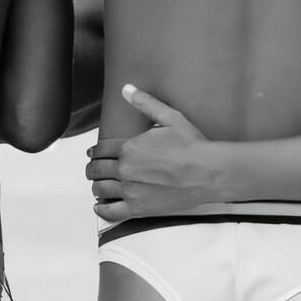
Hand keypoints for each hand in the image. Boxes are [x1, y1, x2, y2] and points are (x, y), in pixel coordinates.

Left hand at [86, 84, 213, 220]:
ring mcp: (131, 190)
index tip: (93, 154)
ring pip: (101, 190)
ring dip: (97, 186)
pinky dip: (102, 210)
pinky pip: (112, 212)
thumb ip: (145, 103)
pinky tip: (100, 206)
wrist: (208, 172)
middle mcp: (125, 170)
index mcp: (129, 148)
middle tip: (92, 169)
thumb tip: (127, 88)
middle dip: (93, 168)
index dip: (95, 151)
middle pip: (98, 169)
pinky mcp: (139, 208)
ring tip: (98, 186)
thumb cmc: (192, 145)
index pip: (102, 150)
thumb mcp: (170, 117)